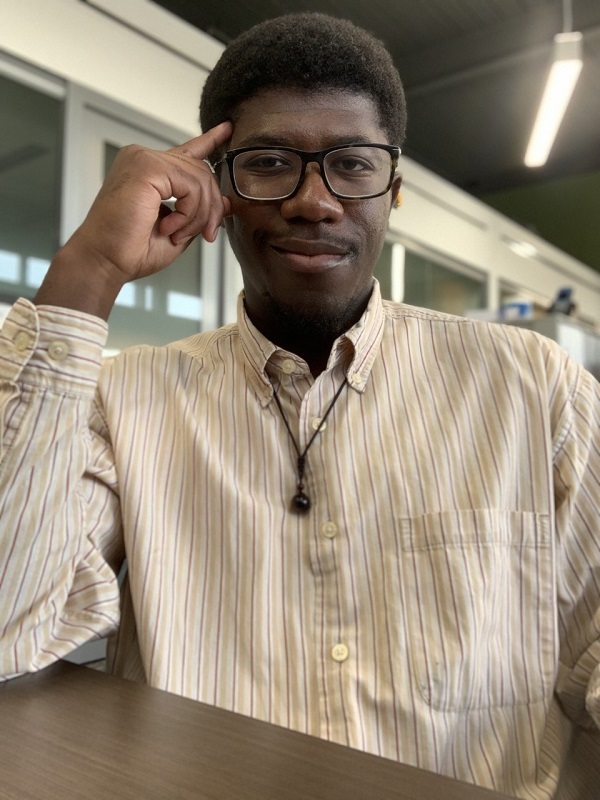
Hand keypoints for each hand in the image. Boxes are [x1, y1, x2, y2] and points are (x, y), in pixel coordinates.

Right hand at [73, 121, 232, 282]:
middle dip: (212, 208)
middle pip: (202, 170)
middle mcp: (145, 158)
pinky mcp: (147, 166)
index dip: (210, 140)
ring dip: (198, 216)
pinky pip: (191, 186)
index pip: (187, 150)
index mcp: (150, 171)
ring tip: (176, 235)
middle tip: (207, 235)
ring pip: (200, 179)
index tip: (227, 129)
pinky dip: (188, 213)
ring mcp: (144, 158)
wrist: (104, 261)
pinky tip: (169, 227)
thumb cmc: (131, 251)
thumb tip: (229, 202)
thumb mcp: (179, 230)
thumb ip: (201, 212)